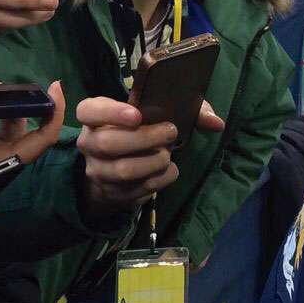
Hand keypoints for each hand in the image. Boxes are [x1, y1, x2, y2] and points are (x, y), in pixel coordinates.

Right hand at [75, 97, 180, 218]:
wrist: (116, 167)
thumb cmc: (137, 130)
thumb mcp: (150, 112)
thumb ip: (186, 110)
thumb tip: (216, 123)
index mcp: (93, 117)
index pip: (88, 111)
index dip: (111, 112)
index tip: (137, 115)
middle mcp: (88, 143)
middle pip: (108, 143)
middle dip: (144, 139)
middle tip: (170, 132)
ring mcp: (98, 171)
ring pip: (124, 170)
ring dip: (154, 161)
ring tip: (168, 153)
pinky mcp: (113, 193)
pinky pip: (138, 189)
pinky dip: (160, 179)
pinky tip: (168, 170)